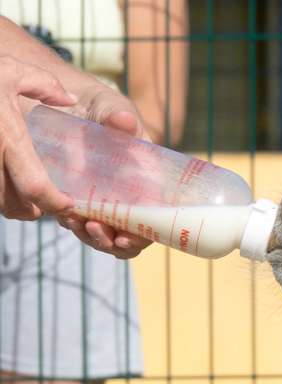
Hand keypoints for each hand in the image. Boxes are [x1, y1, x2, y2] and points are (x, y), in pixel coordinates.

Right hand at [0, 55, 75, 219]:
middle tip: (45, 207)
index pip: (34, 185)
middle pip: (11, 203)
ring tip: (26, 200)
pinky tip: (5, 185)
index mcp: (8, 136)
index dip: (53, 202)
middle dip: (31, 211)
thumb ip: (45, 84)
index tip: (67, 204)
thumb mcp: (12, 70)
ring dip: (10, 205)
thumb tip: (70, 99)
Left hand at [55, 85, 152, 258]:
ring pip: (106, 235)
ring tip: (75, 221)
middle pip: (131, 235)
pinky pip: (82, 225)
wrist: (68, 101)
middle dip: (113, 240)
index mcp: (148, 179)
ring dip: (93, 236)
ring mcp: (107, 200)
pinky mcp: (82, 200)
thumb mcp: (110, 106)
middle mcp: (131, 195)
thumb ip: (116, 115)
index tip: (126, 238)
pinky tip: (65, 215)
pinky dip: (75, 225)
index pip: (156, 218)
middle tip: (94, 228)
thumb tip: (124, 120)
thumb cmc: (99, 104)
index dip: (144, 235)